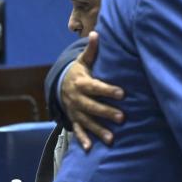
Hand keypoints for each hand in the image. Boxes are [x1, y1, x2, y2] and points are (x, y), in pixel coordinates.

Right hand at [61, 33, 124, 150]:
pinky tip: (90, 148)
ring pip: (87, 121)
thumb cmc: (79, 72)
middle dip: (106, 112)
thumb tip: (96, 33)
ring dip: (99, 130)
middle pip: (92, 106)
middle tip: (122, 117)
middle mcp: (76, 99)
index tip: (122, 93)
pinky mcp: (74, 120)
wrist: (59, 85)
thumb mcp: (83, 61)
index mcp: (80, 83)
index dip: (108, 90)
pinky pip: (78, 131)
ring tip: (112, 139)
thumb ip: (91, 50)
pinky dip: (83, 140)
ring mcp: (75, 111)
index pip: (95, 87)